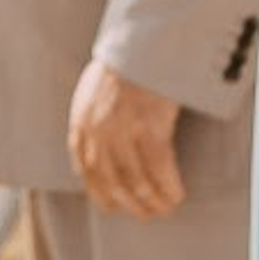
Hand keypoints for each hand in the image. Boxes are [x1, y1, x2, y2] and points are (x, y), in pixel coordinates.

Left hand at [68, 60, 186, 218]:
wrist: (141, 45)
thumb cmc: (121, 68)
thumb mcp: (91, 96)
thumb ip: (90, 126)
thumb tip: (91, 158)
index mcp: (81, 125)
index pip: (87, 171)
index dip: (102, 193)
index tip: (114, 207)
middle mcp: (98, 133)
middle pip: (113, 182)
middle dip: (131, 203)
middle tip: (148, 214)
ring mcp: (123, 132)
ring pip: (137, 180)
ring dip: (153, 200)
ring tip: (165, 208)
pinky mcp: (149, 129)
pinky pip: (160, 169)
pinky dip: (169, 187)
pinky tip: (177, 195)